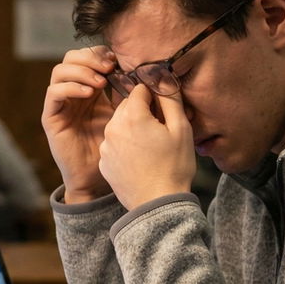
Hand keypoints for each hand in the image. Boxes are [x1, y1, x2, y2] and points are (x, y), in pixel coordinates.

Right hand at [42, 46, 116, 202]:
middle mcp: (72, 92)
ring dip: (81, 71)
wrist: (96, 177)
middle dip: (90, 57)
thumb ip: (126, 95)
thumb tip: (140, 73)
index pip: (87, 57)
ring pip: (60, 71)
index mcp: (89, 88)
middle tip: (109, 66)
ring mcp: (60, 104)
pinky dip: (70, 87)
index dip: (100, 53)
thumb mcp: (123, 115)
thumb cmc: (112, 148)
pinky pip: (54, 93)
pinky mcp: (51, 117)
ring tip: (100, 81)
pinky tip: (88, 93)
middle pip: (71, 58)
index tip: (118, 60)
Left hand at [98, 83, 195, 210]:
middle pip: (126, 106)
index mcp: (132, 116)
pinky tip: (139, 160)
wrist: (157, 205)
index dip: (154, 98)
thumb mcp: (181, 129)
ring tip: (150, 148)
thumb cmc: (173, 167)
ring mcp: (105, 146)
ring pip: (119, 125)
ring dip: (132, 129)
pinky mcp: (103, 162)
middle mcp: (112, 127)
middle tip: (159, 131)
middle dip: (142, 112)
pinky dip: (125, 147)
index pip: (139, 89)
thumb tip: (164, 77)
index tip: (163, 112)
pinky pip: (114, 144)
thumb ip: (170, 99)